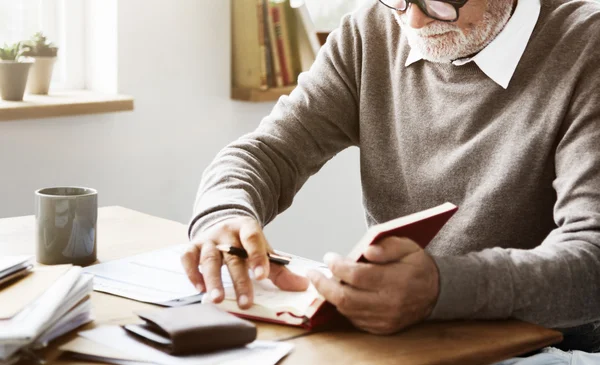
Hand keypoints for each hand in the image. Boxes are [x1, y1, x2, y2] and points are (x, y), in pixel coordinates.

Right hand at [181, 216, 308, 308]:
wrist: (222, 223)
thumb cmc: (245, 243)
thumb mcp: (263, 250)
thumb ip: (280, 269)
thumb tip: (303, 286)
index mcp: (246, 227)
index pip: (252, 239)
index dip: (257, 256)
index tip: (263, 276)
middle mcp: (226, 232)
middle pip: (232, 256)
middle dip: (239, 280)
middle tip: (245, 301)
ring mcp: (208, 239)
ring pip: (209, 259)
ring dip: (213, 279)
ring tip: (217, 299)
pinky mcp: (192, 246)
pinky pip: (188, 258)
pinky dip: (192, 273)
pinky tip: (199, 288)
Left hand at [307, 237, 439, 334]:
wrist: (436, 292)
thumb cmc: (417, 266)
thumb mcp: (408, 246)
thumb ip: (388, 246)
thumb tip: (367, 250)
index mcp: (396, 281)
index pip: (357, 276)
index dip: (338, 266)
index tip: (329, 257)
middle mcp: (389, 303)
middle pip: (346, 298)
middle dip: (324, 285)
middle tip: (313, 274)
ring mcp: (385, 319)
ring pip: (347, 310)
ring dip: (331, 296)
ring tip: (324, 281)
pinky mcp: (382, 328)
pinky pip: (354, 320)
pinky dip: (343, 307)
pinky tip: (339, 294)